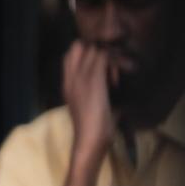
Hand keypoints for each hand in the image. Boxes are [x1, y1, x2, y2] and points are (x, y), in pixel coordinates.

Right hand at [61, 40, 114, 185]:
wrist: (90, 140)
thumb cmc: (93, 129)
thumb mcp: (91, 105)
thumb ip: (97, 92)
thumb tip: (112, 85)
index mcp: (67, 84)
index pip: (71, 54)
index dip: (88, 54)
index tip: (102, 69)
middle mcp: (71, 77)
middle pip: (80, 45)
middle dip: (98, 51)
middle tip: (109, 69)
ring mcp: (81, 77)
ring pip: (95, 49)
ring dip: (109, 59)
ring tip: (114, 79)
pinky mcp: (94, 79)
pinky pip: (104, 56)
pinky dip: (114, 63)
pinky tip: (117, 81)